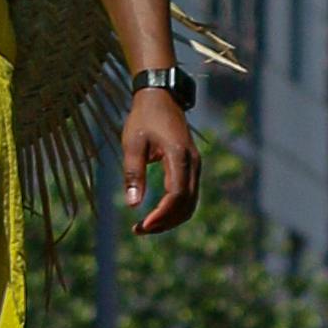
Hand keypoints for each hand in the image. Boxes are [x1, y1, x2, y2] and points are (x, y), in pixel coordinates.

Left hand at [123, 85, 201, 233]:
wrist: (161, 98)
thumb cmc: (144, 118)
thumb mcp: (132, 143)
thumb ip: (133, 173)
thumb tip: (132, 204)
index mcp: (179, 156)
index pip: (177, 195)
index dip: (161, 214)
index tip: (143, 225)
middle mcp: (193, 163)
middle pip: (186, 204)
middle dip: (165, 222)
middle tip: (139, 230)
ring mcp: (194, 166)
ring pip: (190, 203)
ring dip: (170, 219)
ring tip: (145, 226)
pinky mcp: (191, 167)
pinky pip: (188, 195)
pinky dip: (174, 209)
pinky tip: (155, 215)